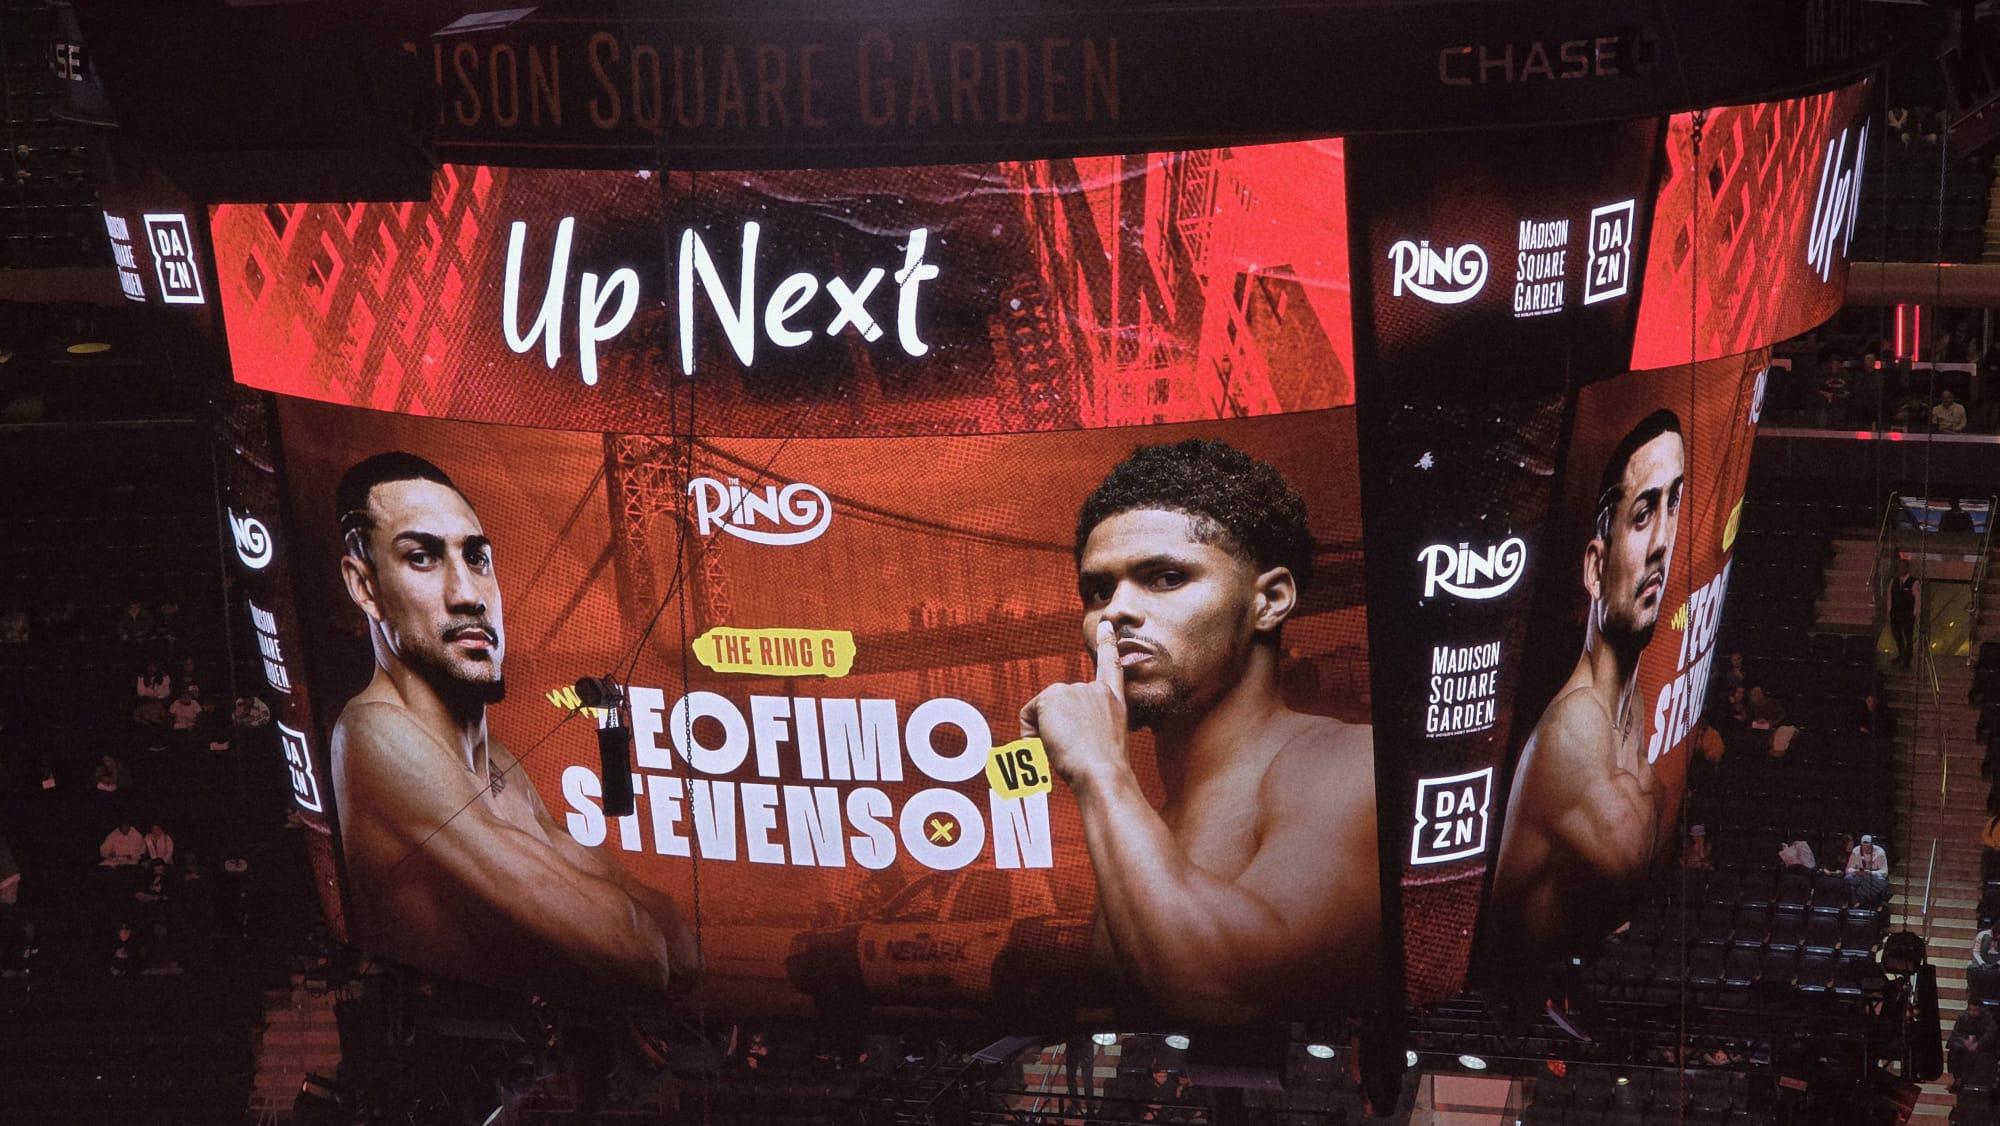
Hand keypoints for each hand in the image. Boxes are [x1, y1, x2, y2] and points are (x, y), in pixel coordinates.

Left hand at [1021, 620, 1129, 793]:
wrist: (1103, 772)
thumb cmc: (1105, 770)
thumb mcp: (1106, 743)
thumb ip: (1089, 728)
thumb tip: (1061, 733)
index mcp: (1113, 700)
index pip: (1110, 665)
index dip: (1108, 644)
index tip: (1106, 624)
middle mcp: (1094, 689)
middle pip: (1059, 704)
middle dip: (1055, 728)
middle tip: (1067, 753)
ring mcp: (1074, 690)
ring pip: (1043, 713)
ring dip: (1043, 734)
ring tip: (1061, 752)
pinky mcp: (1053, 697)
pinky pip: (1028, 716)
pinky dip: (1029, 733)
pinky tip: (1047, 745)